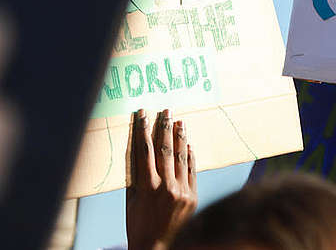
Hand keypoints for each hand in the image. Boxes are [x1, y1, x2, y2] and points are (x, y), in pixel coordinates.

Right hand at [126, 109, 196, 249]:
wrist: (156, 247)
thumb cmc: (138, 225)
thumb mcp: (131, 201)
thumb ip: (138, 178)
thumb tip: (141, 154)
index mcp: (146, 187)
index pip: (144, 151)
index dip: (143, 130)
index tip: (143, 114)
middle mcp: (165, 186)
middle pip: (165, 149)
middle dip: (165, 127)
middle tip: (166, 110)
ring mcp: (181, 191)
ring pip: (182, 157)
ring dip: (181, 137)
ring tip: (180, 121)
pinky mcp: (193, 196)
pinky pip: (192, 171)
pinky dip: (191, 157)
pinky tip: (189, 145)